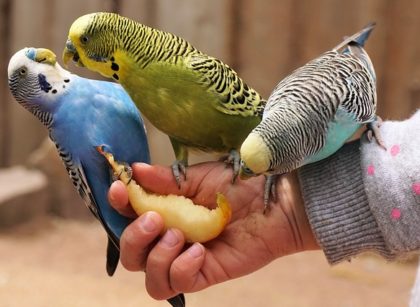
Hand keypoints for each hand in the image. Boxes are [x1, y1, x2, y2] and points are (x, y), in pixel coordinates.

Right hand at [108, 161, 317, 300]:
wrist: (273, 201)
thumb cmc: (238, 184)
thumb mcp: (199, 177)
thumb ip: (166, 179)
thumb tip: (135, 169)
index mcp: (165, 210)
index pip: (128, 214)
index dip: (118, 205)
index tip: (121, 190)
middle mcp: (170, 236)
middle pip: (131, 252)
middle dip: (134, 237)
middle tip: (157, 218)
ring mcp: (185, 257)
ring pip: (148, 277)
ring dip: (156, 256)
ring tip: (181, 235)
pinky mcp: (204, 273)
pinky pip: (176, 284)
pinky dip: (180, 269)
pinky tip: (199, 251)